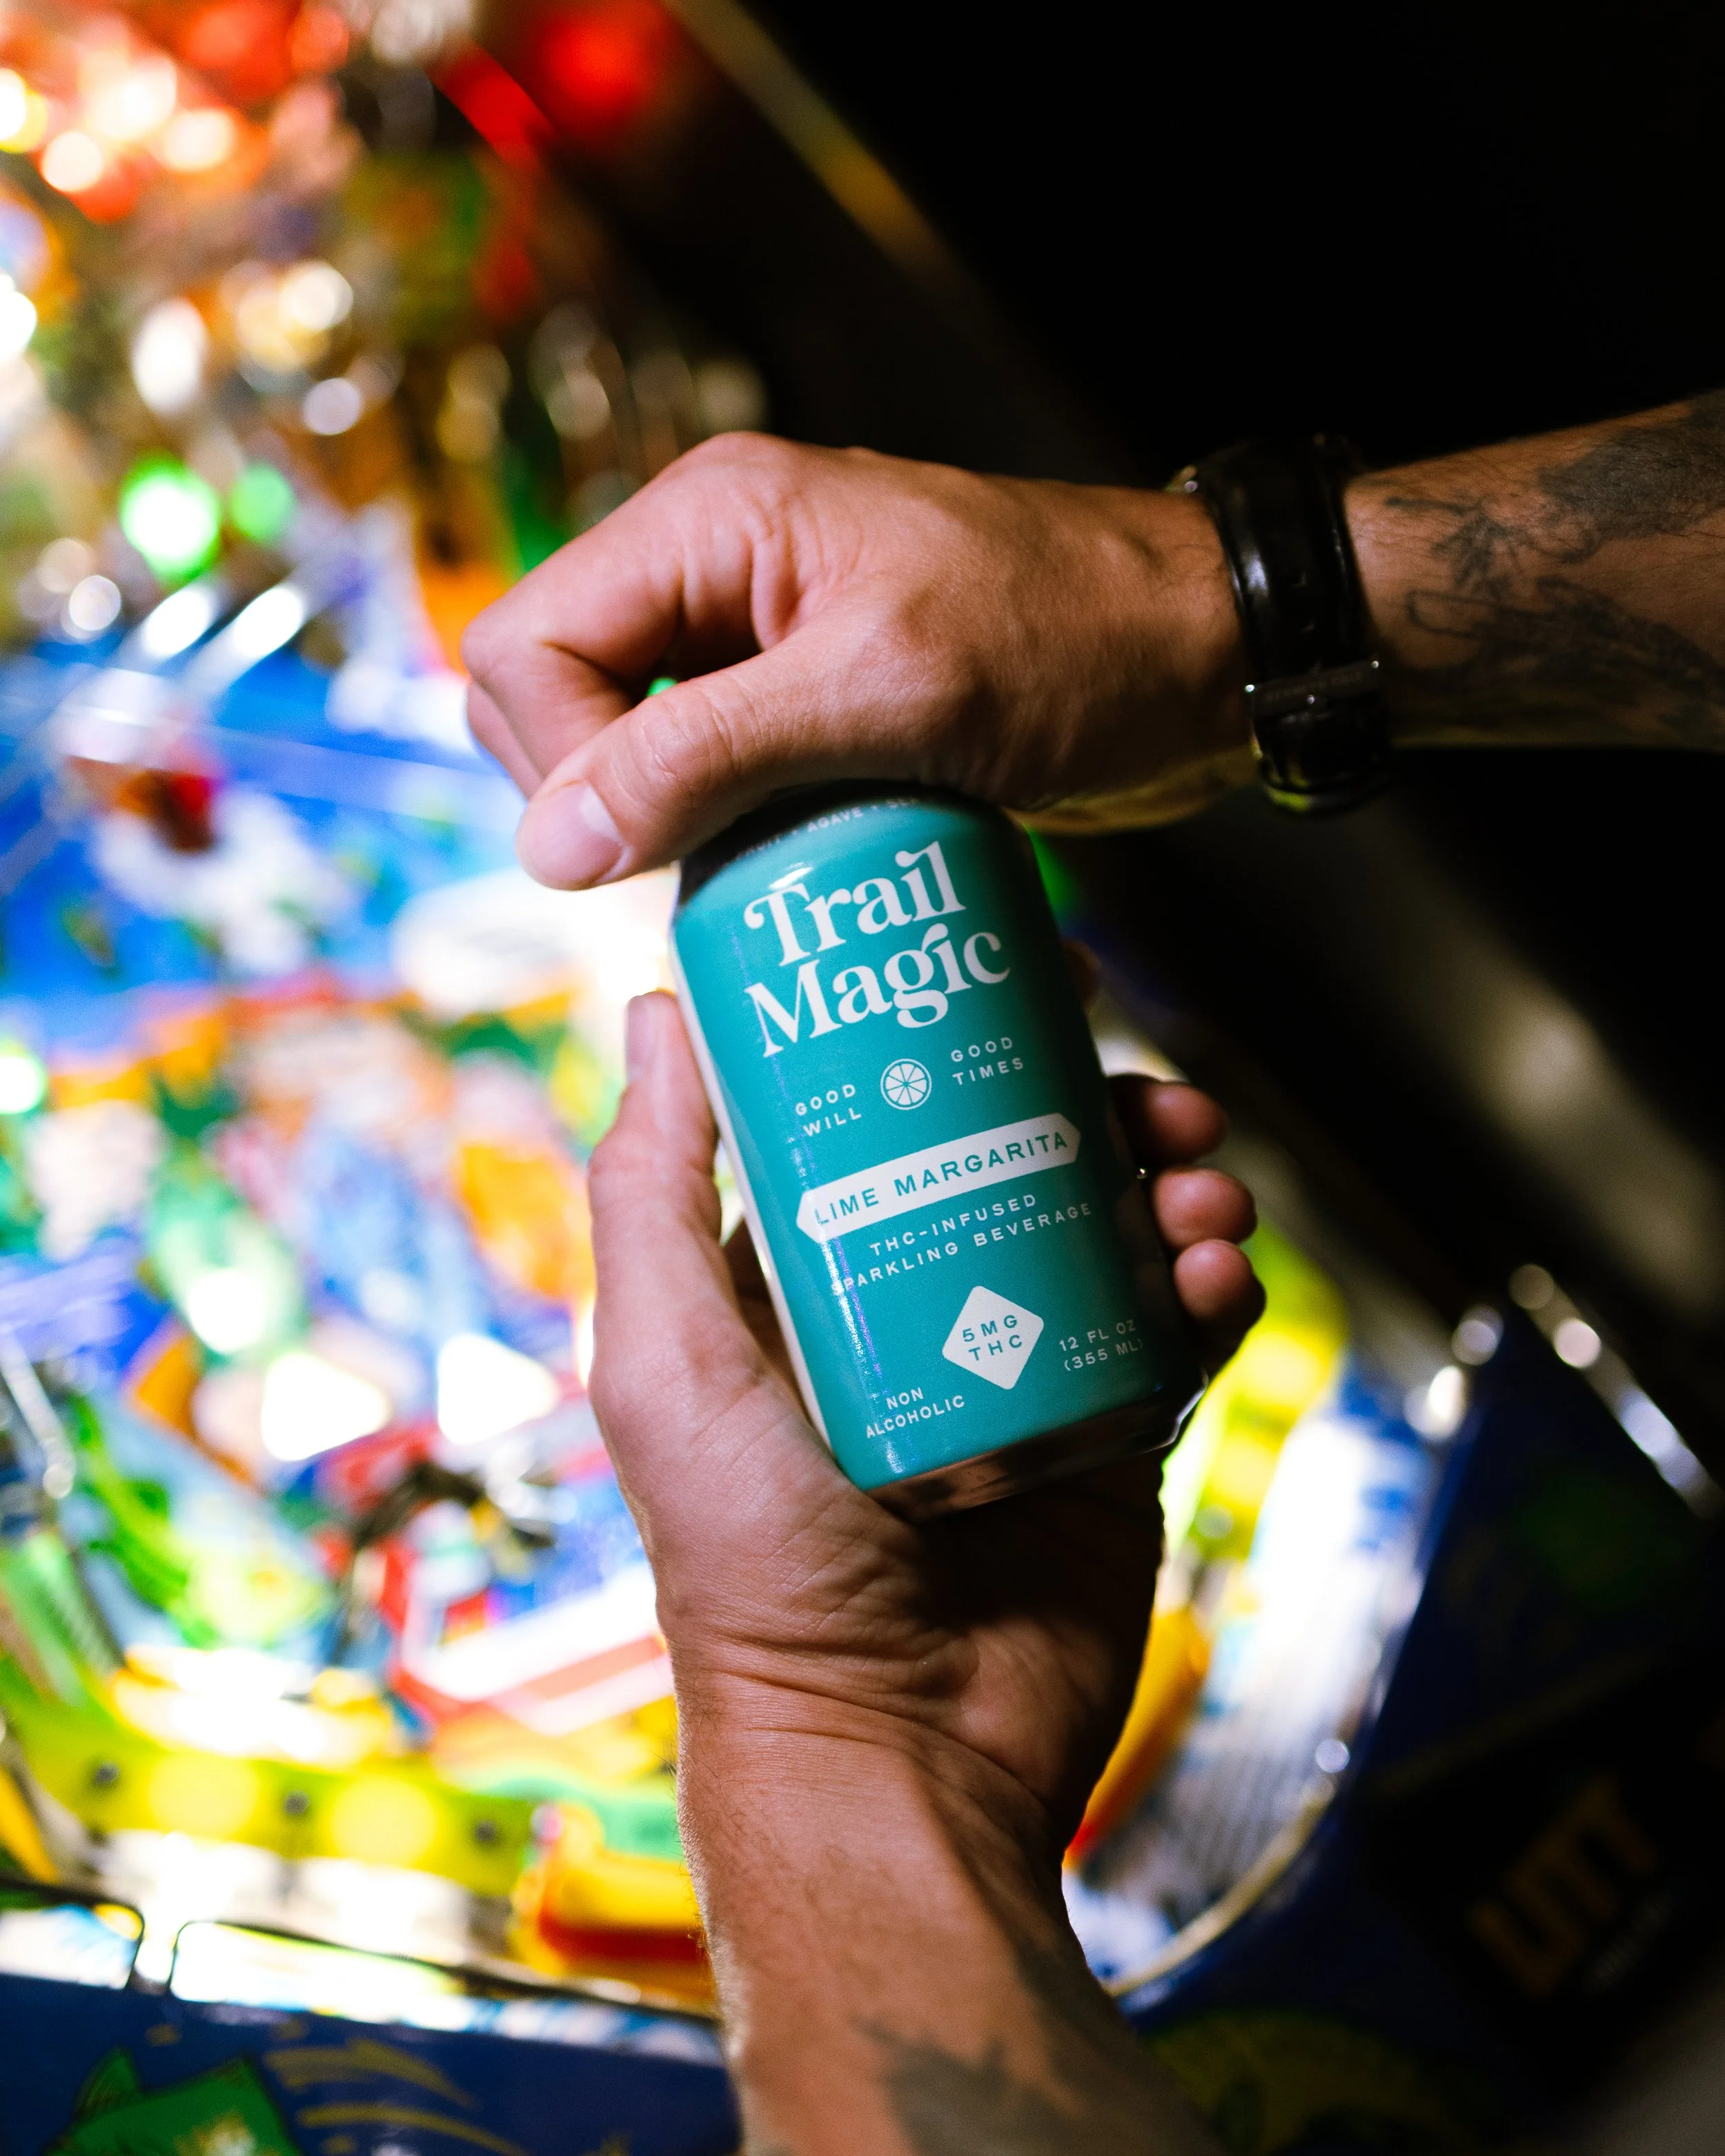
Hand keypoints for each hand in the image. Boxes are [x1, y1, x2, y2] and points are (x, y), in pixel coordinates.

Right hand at [462, 436, 1251, 890]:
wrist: (1208, 653)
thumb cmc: (1073, 643)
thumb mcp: (883, 696)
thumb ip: (704, 756)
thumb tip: (551, 846)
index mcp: (708, 520)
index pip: (524, 647)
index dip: (561, 764)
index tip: (651, 844)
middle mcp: (713, 567)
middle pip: (552, 699)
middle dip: (600, 798)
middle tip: (704, 857)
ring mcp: (755, 635)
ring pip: (623, 747)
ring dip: (666, 825)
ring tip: (758, 865)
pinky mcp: (804, 700)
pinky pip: (704, 774)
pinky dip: (724, 832)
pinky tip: (787, 867)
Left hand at [590, 990, 1260, 1854]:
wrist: (896, 1752)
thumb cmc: (751, 1571)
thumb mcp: (666, 1364)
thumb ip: (654, 1190)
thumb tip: (657, 1011)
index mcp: (817, 1277)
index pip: (901, 1117)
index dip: (972, 1041)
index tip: (1039, 983)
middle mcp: (924, 1308)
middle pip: (1034, 1157)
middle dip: (1108, 1108)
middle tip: (1155, 1104)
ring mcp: (1026, 1368)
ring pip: (1122, 1231)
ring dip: (1178, 1190)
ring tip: (1200, 1199)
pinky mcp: (1109, 1436)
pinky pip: (1179, 1333)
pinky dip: (1214, 1291)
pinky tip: (1217, 1281)